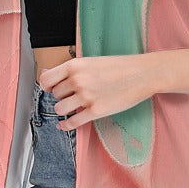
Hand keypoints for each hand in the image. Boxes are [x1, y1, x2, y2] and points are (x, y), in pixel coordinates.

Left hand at [38, 54, 156, 132]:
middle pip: (55, 95)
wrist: (142, 74)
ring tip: (75, 106)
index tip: (51, 89)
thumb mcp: (91, 62)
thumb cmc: (119, 67)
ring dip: (65, 109)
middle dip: (62, 96)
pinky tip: (64, 125)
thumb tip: (46, 72)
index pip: (46, 79)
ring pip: (60, 109)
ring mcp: (86, 97)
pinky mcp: (95, 111)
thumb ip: (70, 70)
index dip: (46, 86)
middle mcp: (77, 80)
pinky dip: (65, 126)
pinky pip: (72, 122)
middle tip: (74, 95)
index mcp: (75, 65)